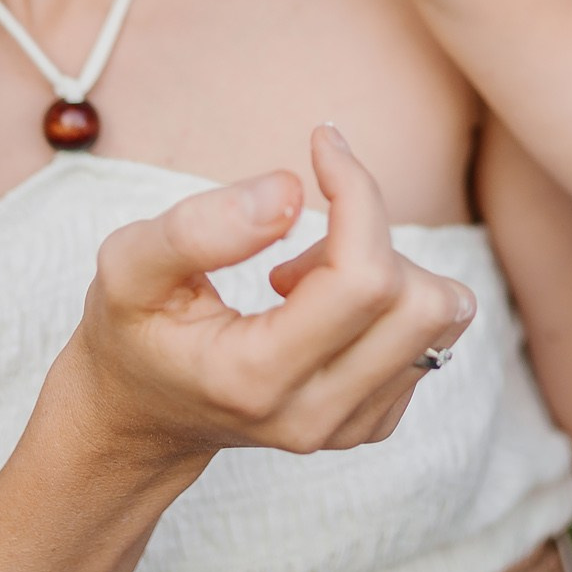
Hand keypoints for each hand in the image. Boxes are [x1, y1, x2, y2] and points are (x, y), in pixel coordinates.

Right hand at [62, 124, 476, 463]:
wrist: (140, 417)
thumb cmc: (135, 331)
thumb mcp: (130, 266)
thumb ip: (199, 227)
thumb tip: (291, 191)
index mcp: (256, 379)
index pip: (364, 279)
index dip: (357, 192)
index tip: (322, 145)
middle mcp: (316, 416)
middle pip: (420, 301)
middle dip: (373, 233)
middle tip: (302, 235)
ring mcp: (351, 427)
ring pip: (441, 317)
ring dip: (388, 267)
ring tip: (310, 274)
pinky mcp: (374, 422)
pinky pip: (432, 337)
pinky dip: (390, 299)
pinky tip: (324, 306)